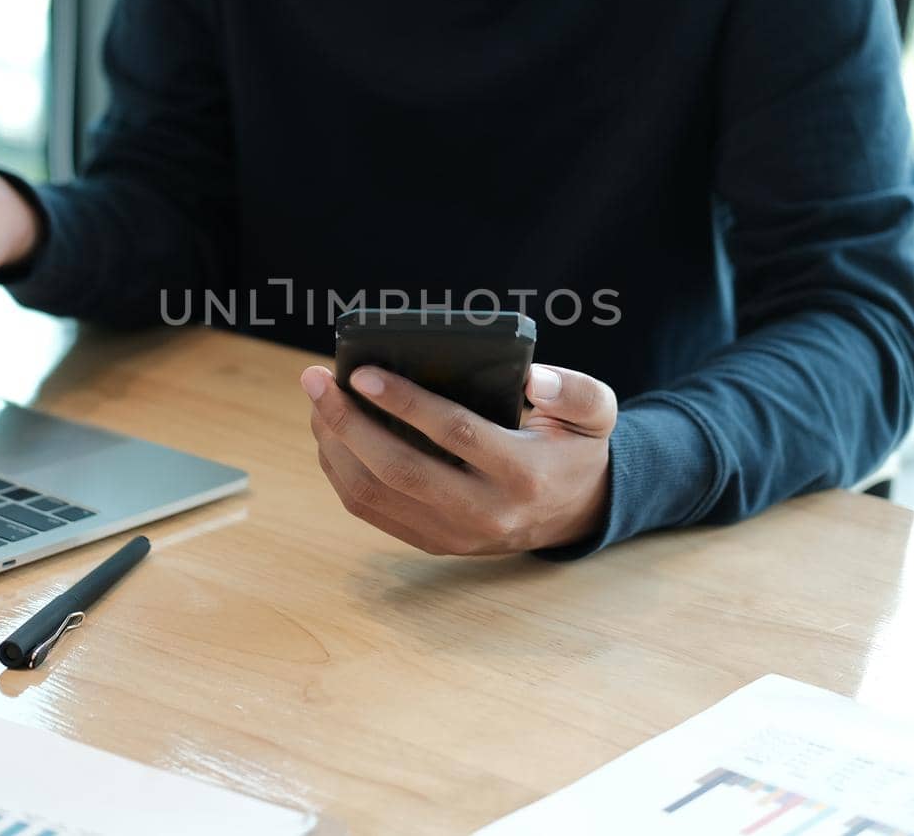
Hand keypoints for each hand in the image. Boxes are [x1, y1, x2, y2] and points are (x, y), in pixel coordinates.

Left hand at [301, 363, 616, 554]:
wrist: (574, 512)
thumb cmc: (573, 447)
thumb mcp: (596, 411)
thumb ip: (575, 390)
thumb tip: (533, 380)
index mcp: (522, 474)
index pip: (454, 434)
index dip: (404, 402)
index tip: (362, 372)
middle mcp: (484, 512)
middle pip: (399, 470)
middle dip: (347, 422)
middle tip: (316, 380)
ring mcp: (453, 534)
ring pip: (374, 494)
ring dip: (334, 446)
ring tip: (317, 401)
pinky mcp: (431, 542)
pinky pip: (371, 510)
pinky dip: (341, 471)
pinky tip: (330, 434)